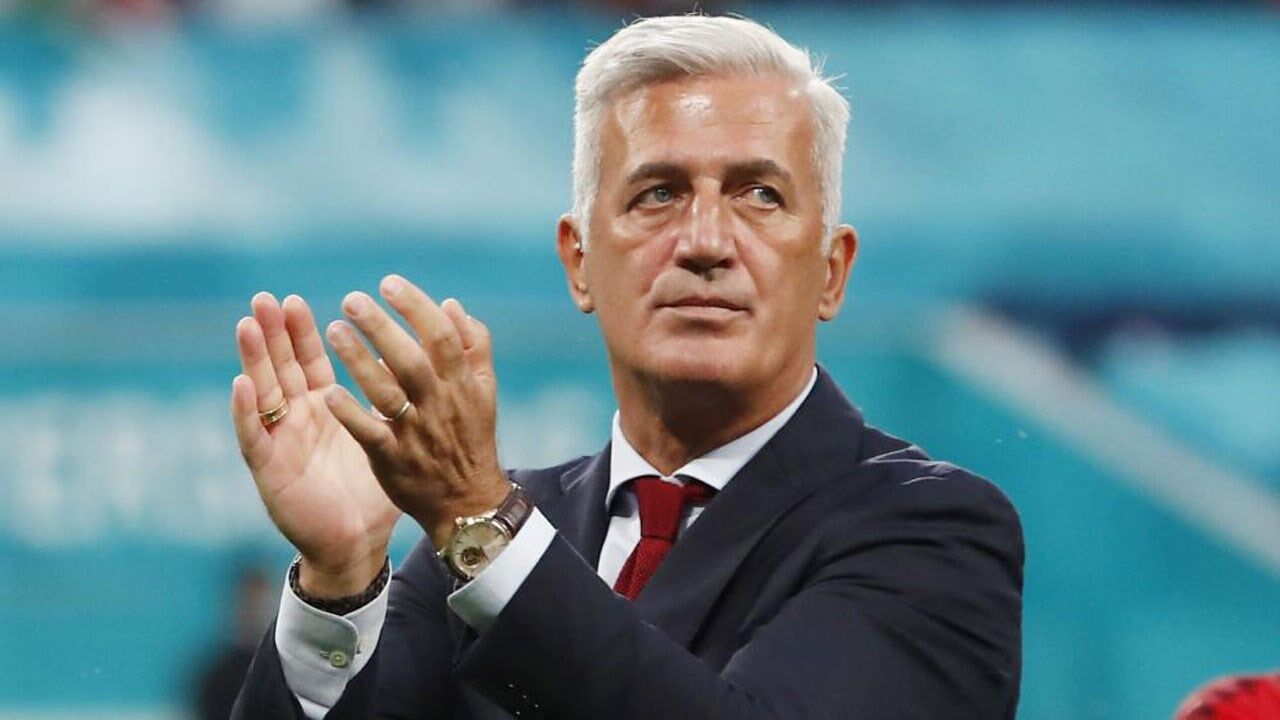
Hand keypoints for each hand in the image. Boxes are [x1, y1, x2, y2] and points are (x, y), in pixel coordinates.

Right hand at [231, 293, 399, 596]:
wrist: (356, 543)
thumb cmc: (371, 490)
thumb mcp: (386, 434)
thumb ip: (393, 397)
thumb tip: (416, 357)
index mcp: (324, 409)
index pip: (310, 362)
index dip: (302, 333)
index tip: (296, 300)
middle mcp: (298, 420)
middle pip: (281, 368)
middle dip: (272, 334)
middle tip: (264, 298)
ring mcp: (280, 442)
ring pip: (262, 393)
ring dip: (254, 359)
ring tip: (248, 326)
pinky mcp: (270, 470)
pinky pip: (254, 436)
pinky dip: (246, 410)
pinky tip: (242, 384)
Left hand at [323, 275, 509, 548]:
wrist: (467, 502)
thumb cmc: (471, 438)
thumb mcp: (484, 390)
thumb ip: (474, 345)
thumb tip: (451, 304)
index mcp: (462, 384)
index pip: (442, 336)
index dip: (415, 307)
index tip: (388, 283)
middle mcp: (440, 405)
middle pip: (411, 359)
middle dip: (381, 326)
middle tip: (352, 299)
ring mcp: (416, 433)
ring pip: (387, 392)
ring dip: (359, 361)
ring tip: (334, 331)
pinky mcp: (393, 460)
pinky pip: (370, 433)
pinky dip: (351, 412)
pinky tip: (328, 391)